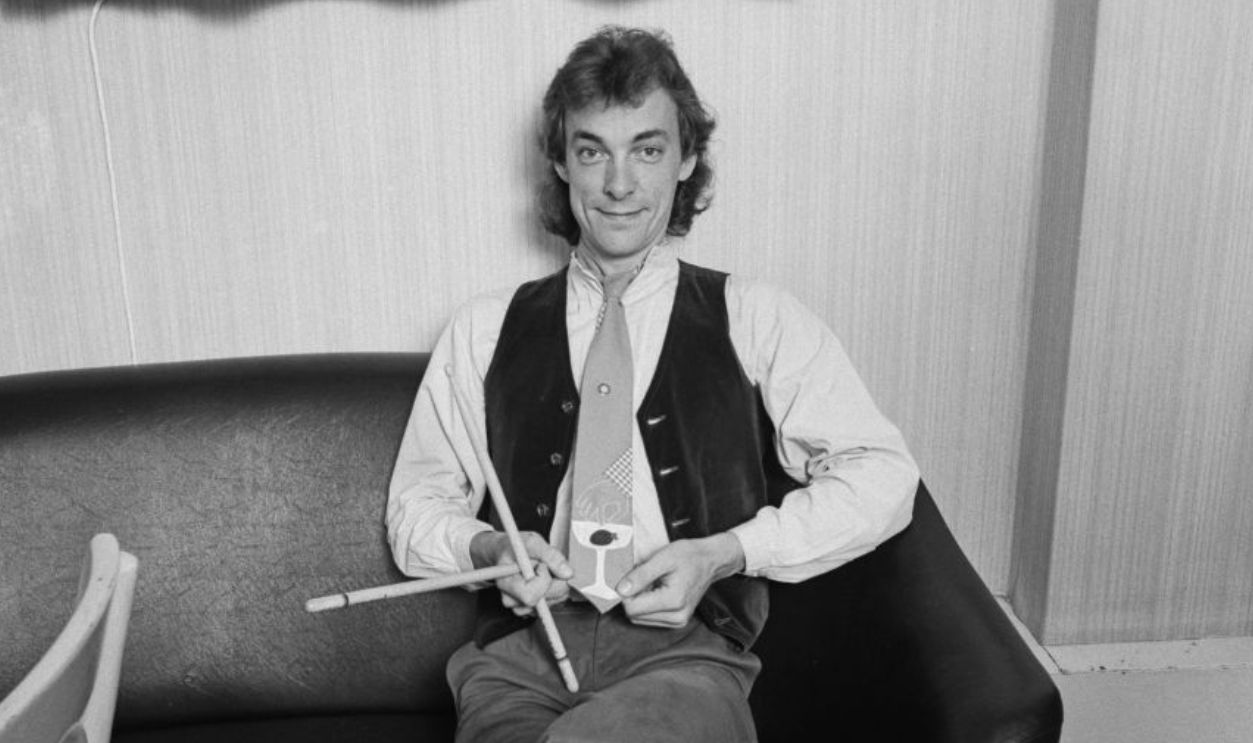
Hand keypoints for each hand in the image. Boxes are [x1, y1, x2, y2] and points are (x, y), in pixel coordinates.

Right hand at [470, 530, 571, 615]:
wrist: (506, 553)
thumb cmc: (514, 547)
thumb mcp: (531, 542)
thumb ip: (550, 555)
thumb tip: (567, 573)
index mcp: (506, 584)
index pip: (530, 595)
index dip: (543, 578)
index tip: (541, 564)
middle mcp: (512, 600)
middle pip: (546, 599)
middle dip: (554, 579)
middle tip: (545, 564)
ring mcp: (523, 607)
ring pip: (555, 599)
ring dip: (556, 582)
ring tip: (543, 569)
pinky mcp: (534, 608)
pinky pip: (557, 600)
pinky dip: (556, 587)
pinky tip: (546, 577)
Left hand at [616, 533, 744, 627]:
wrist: (711, 560)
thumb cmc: (690, 556)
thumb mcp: (663, 558)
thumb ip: (640, 575)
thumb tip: (620, 590)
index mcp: (673, 601)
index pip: (632, 608)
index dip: (626, 592)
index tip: (632, 576)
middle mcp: (677, 617)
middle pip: (635, 615)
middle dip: (633, 596)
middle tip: (644, 577)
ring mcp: (678, 621)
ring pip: (640, 618)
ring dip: (640, 600)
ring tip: (653, 583)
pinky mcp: (677, 621)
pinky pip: (649, 618)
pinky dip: (647, 604)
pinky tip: (657, 590)